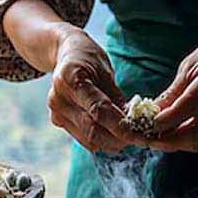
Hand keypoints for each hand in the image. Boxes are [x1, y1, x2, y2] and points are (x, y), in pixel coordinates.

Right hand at [46, 26, 135, 152]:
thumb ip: (116, 98)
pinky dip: (102, 140)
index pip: (99, 110)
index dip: (121, 127)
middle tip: (140, 139)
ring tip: (129, 137)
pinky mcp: (58, 121)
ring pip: (89, 139)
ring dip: (112, 143)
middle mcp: (59, 98)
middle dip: (119, 139)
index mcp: (70, 78)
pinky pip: (84, 138)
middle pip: (93, 130)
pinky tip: (114, 135)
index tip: (141, 136)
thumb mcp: (105, 71)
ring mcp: (56, 112)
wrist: (65, 54)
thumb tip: (133, 123)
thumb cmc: (89, 59)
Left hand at [150, 34, 197, 151]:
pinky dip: (184, 141)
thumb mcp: (185, 70)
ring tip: (155, 140)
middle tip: (148, 140)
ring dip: (174, 144)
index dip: (170, 118)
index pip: (191, 104)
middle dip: (170, 139)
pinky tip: (170, 137)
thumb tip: (150, 118)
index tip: (150, 125)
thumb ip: (170, 95)